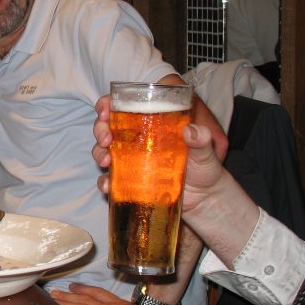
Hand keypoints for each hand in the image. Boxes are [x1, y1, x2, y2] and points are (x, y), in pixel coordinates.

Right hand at [93, 95, 226, 216]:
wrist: (204, 199)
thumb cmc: (204, 168)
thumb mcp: (205, 151)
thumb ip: (202, 140)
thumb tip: (191, 130)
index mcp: (151, 124)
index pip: (123, 107)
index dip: (108, 106)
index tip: (105, 112)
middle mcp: (136, 140)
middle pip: (107, 127)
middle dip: (100, 130)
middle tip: (106, 139)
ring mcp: (129, 161)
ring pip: (103, 151)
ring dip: (99, 153)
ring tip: (105, 161)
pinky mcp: (128, 181)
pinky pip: (109, 180)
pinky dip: (105, 182)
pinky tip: (108, 185)